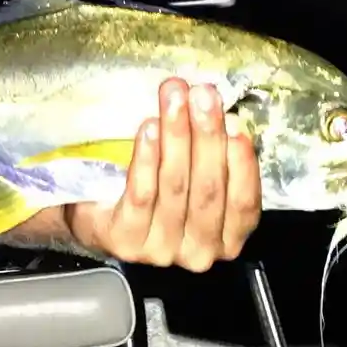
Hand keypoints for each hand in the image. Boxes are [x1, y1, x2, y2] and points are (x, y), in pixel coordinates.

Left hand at [66, 79, 262, 270]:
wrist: (102, 211)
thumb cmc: (159, 187)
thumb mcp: (195, 174)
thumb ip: (213, 153)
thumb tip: (218, 107)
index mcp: (227, 237)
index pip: (243, 204)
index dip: (243, 164)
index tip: (235, 122)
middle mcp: (199, 250)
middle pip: (208, 189)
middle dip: (207, 136)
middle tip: (203, 95)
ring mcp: (162, 249)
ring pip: (175, 186)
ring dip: (176, 136)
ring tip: (174, 99)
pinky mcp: (127, 240)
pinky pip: (141, 194)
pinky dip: (147, 158)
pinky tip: (149, 129)